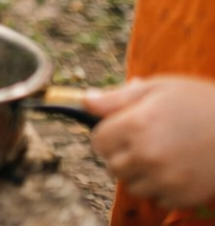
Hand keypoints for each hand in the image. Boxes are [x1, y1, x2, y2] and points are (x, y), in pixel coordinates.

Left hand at [86, 76, 214, 210]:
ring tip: (161, 155)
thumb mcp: (160, 88)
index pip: (98, 141)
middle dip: (121, 154)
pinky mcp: (183, 196)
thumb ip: (118, 98)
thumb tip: (86, 102)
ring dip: (139, 173)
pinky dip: (162, 187)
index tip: (121, 130)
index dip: (108, 135)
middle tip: (143, 142)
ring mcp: (166, 178)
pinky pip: (157, 198)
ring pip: (132, 184)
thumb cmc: (201, 102)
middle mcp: (147, 155)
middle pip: (112, 165)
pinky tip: (177, 169)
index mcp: (137, 125)